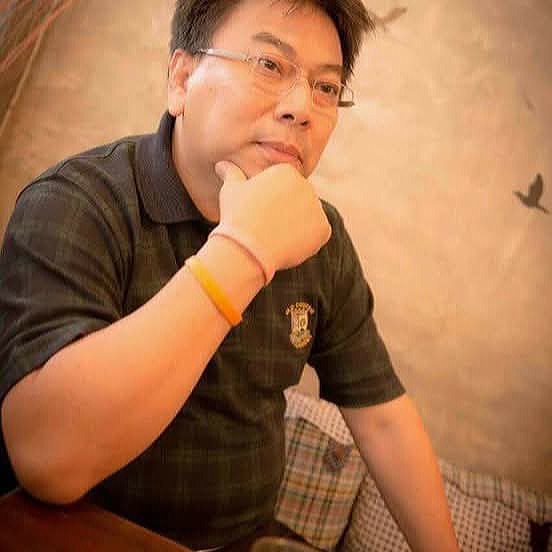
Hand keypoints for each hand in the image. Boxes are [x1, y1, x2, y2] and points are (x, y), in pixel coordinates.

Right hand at [215, 161, 331, 271]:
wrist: (247, 245)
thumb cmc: (237, 216)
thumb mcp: (231, 191)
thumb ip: (231, 174)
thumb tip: (222, 165)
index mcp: (286, 172)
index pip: (284, 190)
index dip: (270, 206)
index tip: (258, 216)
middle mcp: (306, 185)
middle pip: (298, 204)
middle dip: (285, 215)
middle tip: (267, 229)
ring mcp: (317, 207)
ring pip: (307, 220)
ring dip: (296, 228)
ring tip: (275, 237)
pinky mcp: (324, 229)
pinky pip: (317, 236)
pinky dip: (306, 243)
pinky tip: (287, 245)